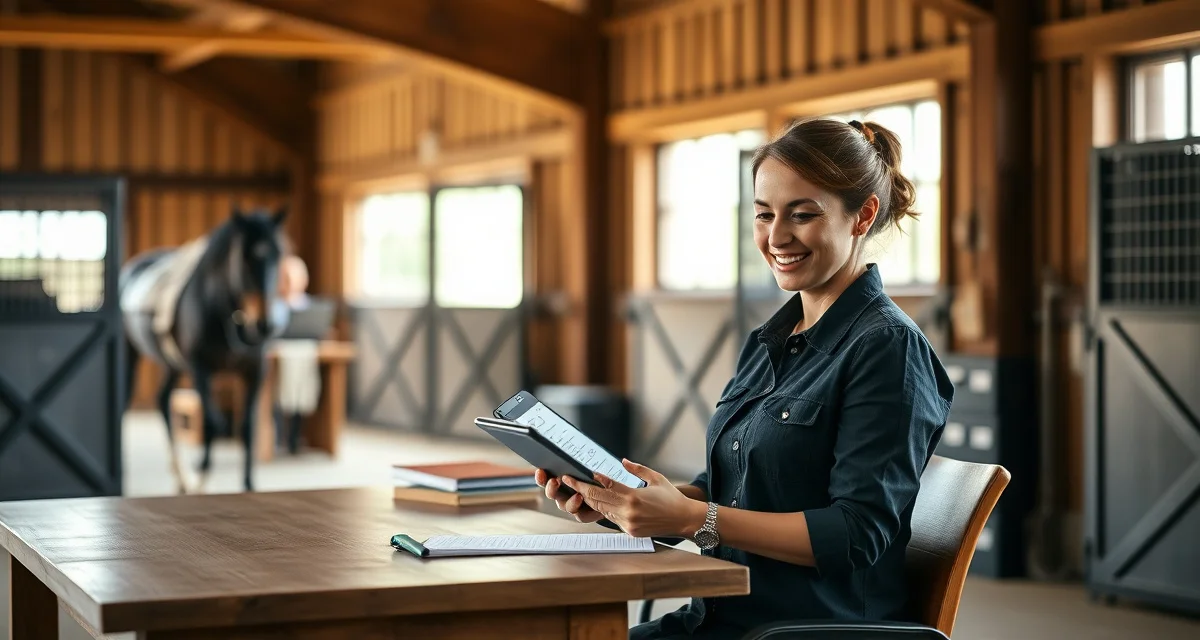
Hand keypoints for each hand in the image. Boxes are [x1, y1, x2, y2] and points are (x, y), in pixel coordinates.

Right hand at [535, 468, 604, 523]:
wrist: (607, 497)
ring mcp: (572, 505)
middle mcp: (562, 495)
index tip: (540, 471)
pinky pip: (581, 515)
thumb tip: (571, 452)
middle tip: (555, 481)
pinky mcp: (583, 514)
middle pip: (551, 494)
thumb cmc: (593, 479)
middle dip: (551, 488)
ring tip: (578, 495)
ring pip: (565, 506)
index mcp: (559, 483)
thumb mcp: (583, 469)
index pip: (545, 480)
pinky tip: (587, 502)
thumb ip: (575, 465)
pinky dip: (584, 510)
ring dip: (571, 501)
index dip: (540, 477)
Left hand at [560, 459, 705, 538]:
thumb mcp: (655, 477)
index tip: (573, 476)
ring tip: (579, 491)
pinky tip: (599, 502)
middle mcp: (628, 511)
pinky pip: (612, 519)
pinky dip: (604, 510)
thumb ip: (636, 469)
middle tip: (567, 482)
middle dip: (580, 491)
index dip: (586, 481)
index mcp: (633, 496)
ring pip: (602, 510)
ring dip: (590, 501)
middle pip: (597, 500)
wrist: (684, 519)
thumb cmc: (671, 497)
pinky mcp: (630, 531)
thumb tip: (622, 461)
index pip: (603, 487)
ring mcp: (628, 523)